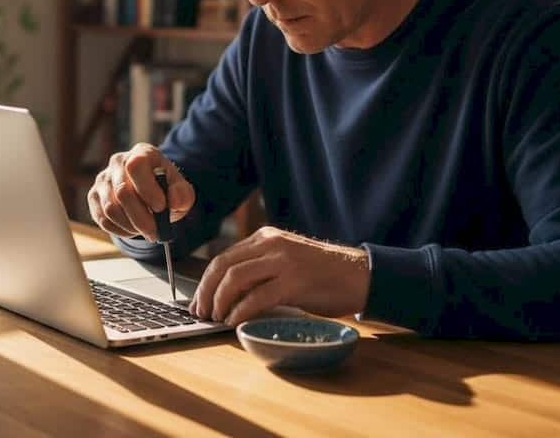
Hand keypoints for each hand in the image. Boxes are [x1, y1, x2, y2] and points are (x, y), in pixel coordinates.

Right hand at [87, 143, 194, 240]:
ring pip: (111, 209)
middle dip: (141, 218)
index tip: (161, 208)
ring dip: (130, 226)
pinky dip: (120, 230)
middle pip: (122, 192)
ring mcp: (103, 179)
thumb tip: (174, 201)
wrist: (152, 195)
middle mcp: (118, 162)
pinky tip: (133, 229)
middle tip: (155, 232)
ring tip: (145, 230)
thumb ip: (182, 194)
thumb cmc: (166, 190)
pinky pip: (103, 219)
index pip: (136, 166)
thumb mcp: (181, 191)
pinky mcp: (94, 196)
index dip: (147, 189)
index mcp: (142, 153)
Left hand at [190, 227, 370, 324]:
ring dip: (220, 301)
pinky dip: (241, 311)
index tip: (198, 301)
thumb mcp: (285, 262)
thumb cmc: (322, 274)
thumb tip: (226, 294)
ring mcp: (283, 261)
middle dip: (206, 292)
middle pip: (223, 266)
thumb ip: (259, 270)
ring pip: (235, 278)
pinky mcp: (295, 281)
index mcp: (265, 237)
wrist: (360, 275)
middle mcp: (271, 244)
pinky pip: (257, 296)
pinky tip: (235, 321)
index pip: (223, 257)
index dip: (205, 282)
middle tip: (201, 313)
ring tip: (216, 318)